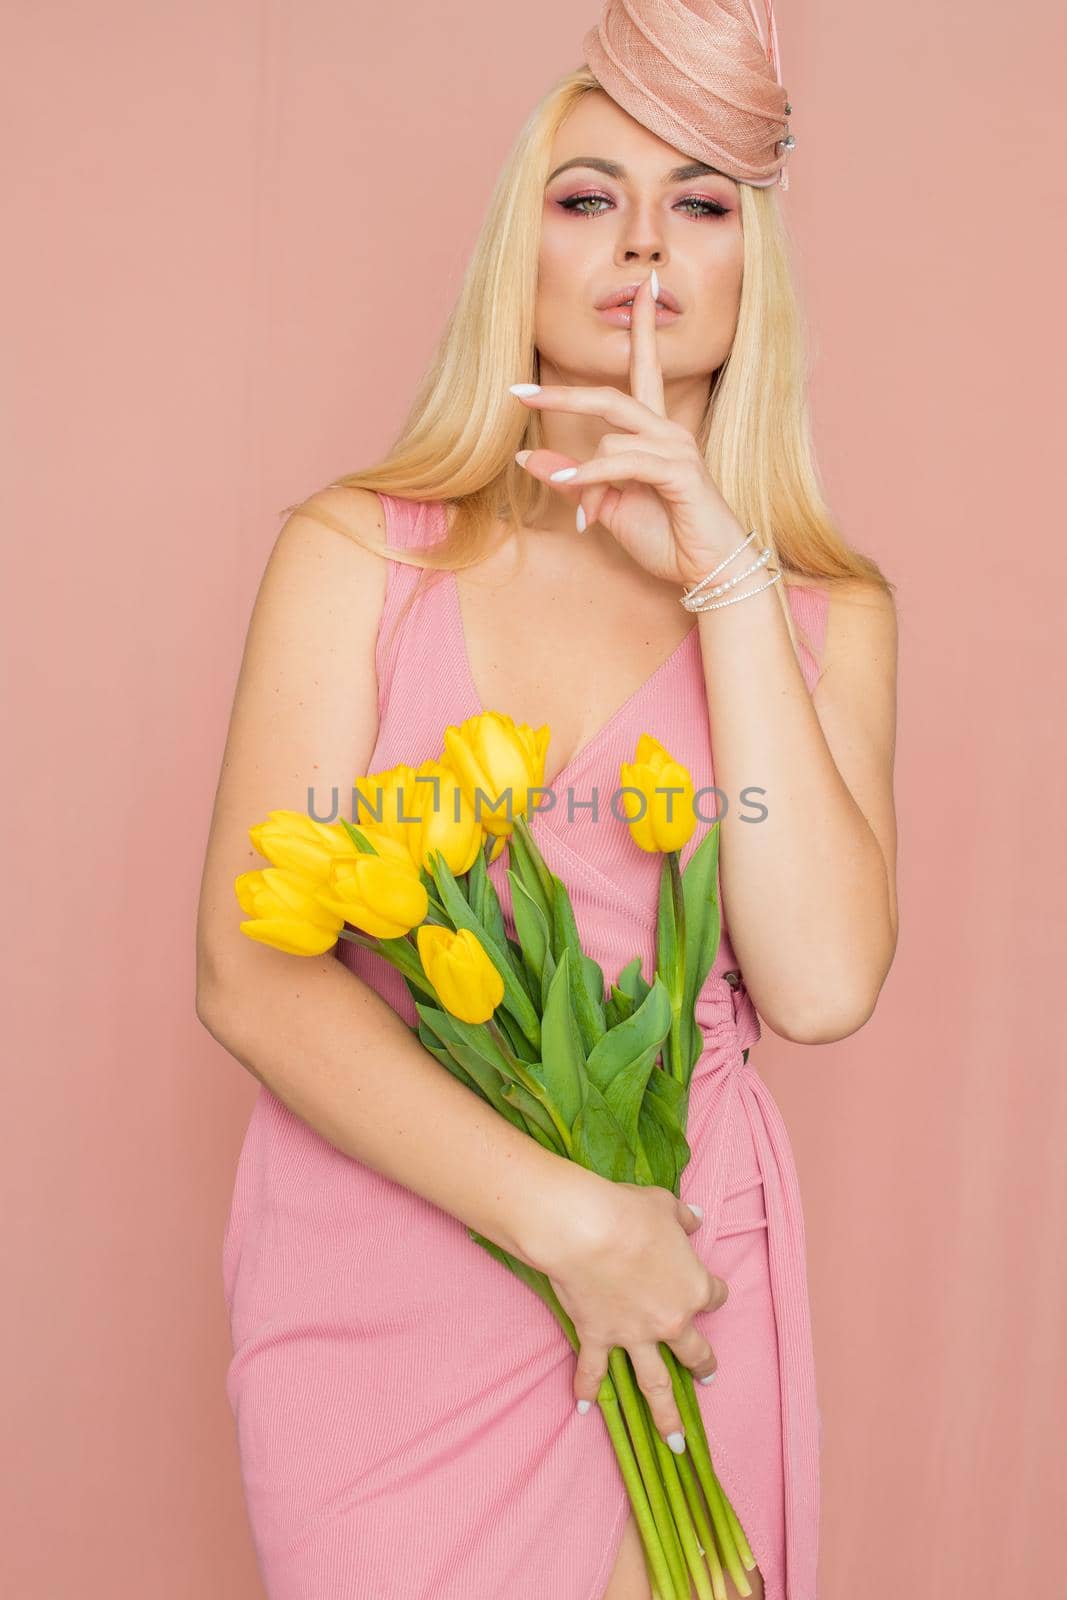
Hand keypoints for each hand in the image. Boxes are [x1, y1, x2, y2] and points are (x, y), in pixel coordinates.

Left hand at [511, 269, 746, 588]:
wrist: (709, 571)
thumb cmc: (667, 537)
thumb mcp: (606, 506)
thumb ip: (570, 479)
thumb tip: (525, 459)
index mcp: (654, 434)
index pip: (647, 368)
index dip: (642, 328)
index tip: (641, 288)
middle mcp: (668, 431)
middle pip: (612, 395)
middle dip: (563, 394)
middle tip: (518, 392)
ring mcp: (677, 449)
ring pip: (612, 434)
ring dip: (582, 470)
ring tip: (571, 500)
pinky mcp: (680, 473)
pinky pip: (624, 462)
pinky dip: (592, 476)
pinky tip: (576, 493)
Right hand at [525, 1163, 726, 1448]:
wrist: (588, 1231)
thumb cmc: (630, 1213)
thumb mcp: (665, 1206)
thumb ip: (683, 1217)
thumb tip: (695, 1218)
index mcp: (693, 1287)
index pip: (715, 1295)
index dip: (712, 1292)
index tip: (709, 1289)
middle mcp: (670, 1320)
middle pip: (694, 1351)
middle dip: (703, 1366)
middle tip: (708, 1376)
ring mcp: (634, 1336)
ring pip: (655, 1383)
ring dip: (666, 1414)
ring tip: (674, 1439)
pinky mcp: (599, 1338)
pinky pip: (594, 1372)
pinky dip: (587, 1390)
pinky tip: (583, 1409)